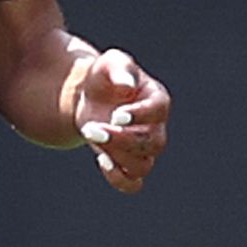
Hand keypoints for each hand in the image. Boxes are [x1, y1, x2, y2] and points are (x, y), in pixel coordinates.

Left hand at [70, 47, 171, 193]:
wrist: (89, 97)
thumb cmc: (104, 76)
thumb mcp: (110, 63)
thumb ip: (120, 68)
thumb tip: (127, 85)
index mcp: (157, 99)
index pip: (158, 112)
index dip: (140, 116)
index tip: (116, 114)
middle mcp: (156, 127)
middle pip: (152, 143)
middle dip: (121, 139)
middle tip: (92, 128)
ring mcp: (144, 149)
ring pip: (143, 165)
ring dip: (116, 156)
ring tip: (92, 136)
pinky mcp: (129, 163)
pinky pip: (133, 184)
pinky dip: (119, 179)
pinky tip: (102, 160)